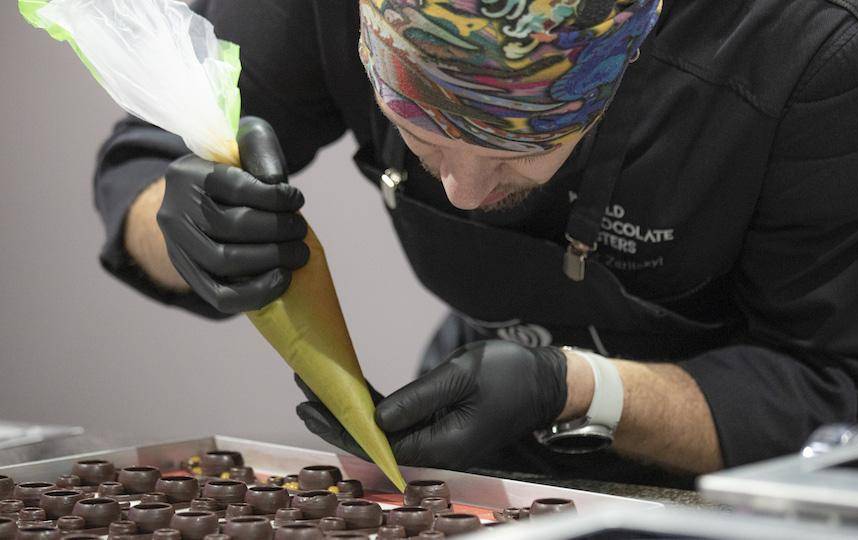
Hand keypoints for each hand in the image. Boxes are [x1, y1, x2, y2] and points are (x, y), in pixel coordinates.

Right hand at [157, 117, 308, 312]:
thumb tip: (274, 183)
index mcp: (186, 174)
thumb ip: (262, 153)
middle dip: (277, 229)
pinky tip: (283, 279)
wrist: (211, 200)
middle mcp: (173, 212)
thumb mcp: (247, 144)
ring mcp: (177, 248)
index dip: (274, 196)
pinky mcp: (189, 277)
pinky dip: (257, 292)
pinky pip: (220, 296)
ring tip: (299, 253)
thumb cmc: (239, 168)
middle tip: (300, 230)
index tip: (296, 199)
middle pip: (230, 226)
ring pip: (224, 261)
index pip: (233, 186)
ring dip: (272, 259)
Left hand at [295, 340, 567, 469]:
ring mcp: (438, 437)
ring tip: (319, 386)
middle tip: (303, 390)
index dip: (339, 424)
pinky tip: (354, 390)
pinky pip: (402, 418)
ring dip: (352, 408)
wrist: (548, 382)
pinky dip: (376, 404)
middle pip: (374, 438)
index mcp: (442, 444)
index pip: (377, 442)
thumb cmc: (512, 376)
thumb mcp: (463, 378)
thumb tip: (375, 415)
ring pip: (384, 429)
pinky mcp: (441, 423)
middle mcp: (436, 448)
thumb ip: (418, 398)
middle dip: (336, 416)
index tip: (310, 403)